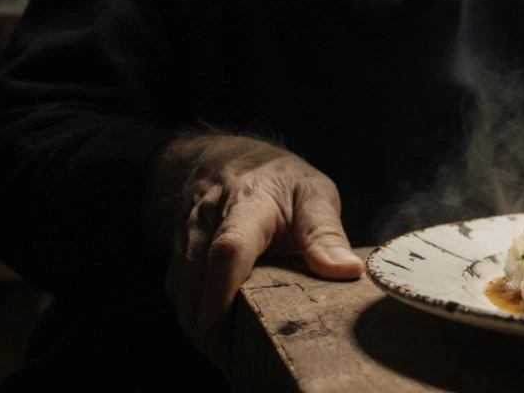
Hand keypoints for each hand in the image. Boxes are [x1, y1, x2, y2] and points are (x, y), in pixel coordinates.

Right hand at [145, 134, 362, 368]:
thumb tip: (348, 271)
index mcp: (248, 203)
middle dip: (212, 333)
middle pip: (196, 285)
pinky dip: (194, 318)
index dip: (227, 300)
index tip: (239, 339)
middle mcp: (207, 219)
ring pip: (181, 295)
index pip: (228, 251)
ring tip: (236, 358)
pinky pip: (178, 294)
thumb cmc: (280, 179)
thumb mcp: (314, 194)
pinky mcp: (176, 253)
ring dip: (202, 331)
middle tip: (244, 367)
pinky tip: (220, 333)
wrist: (226, 157)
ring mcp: (185, 235)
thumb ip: (326, 233)